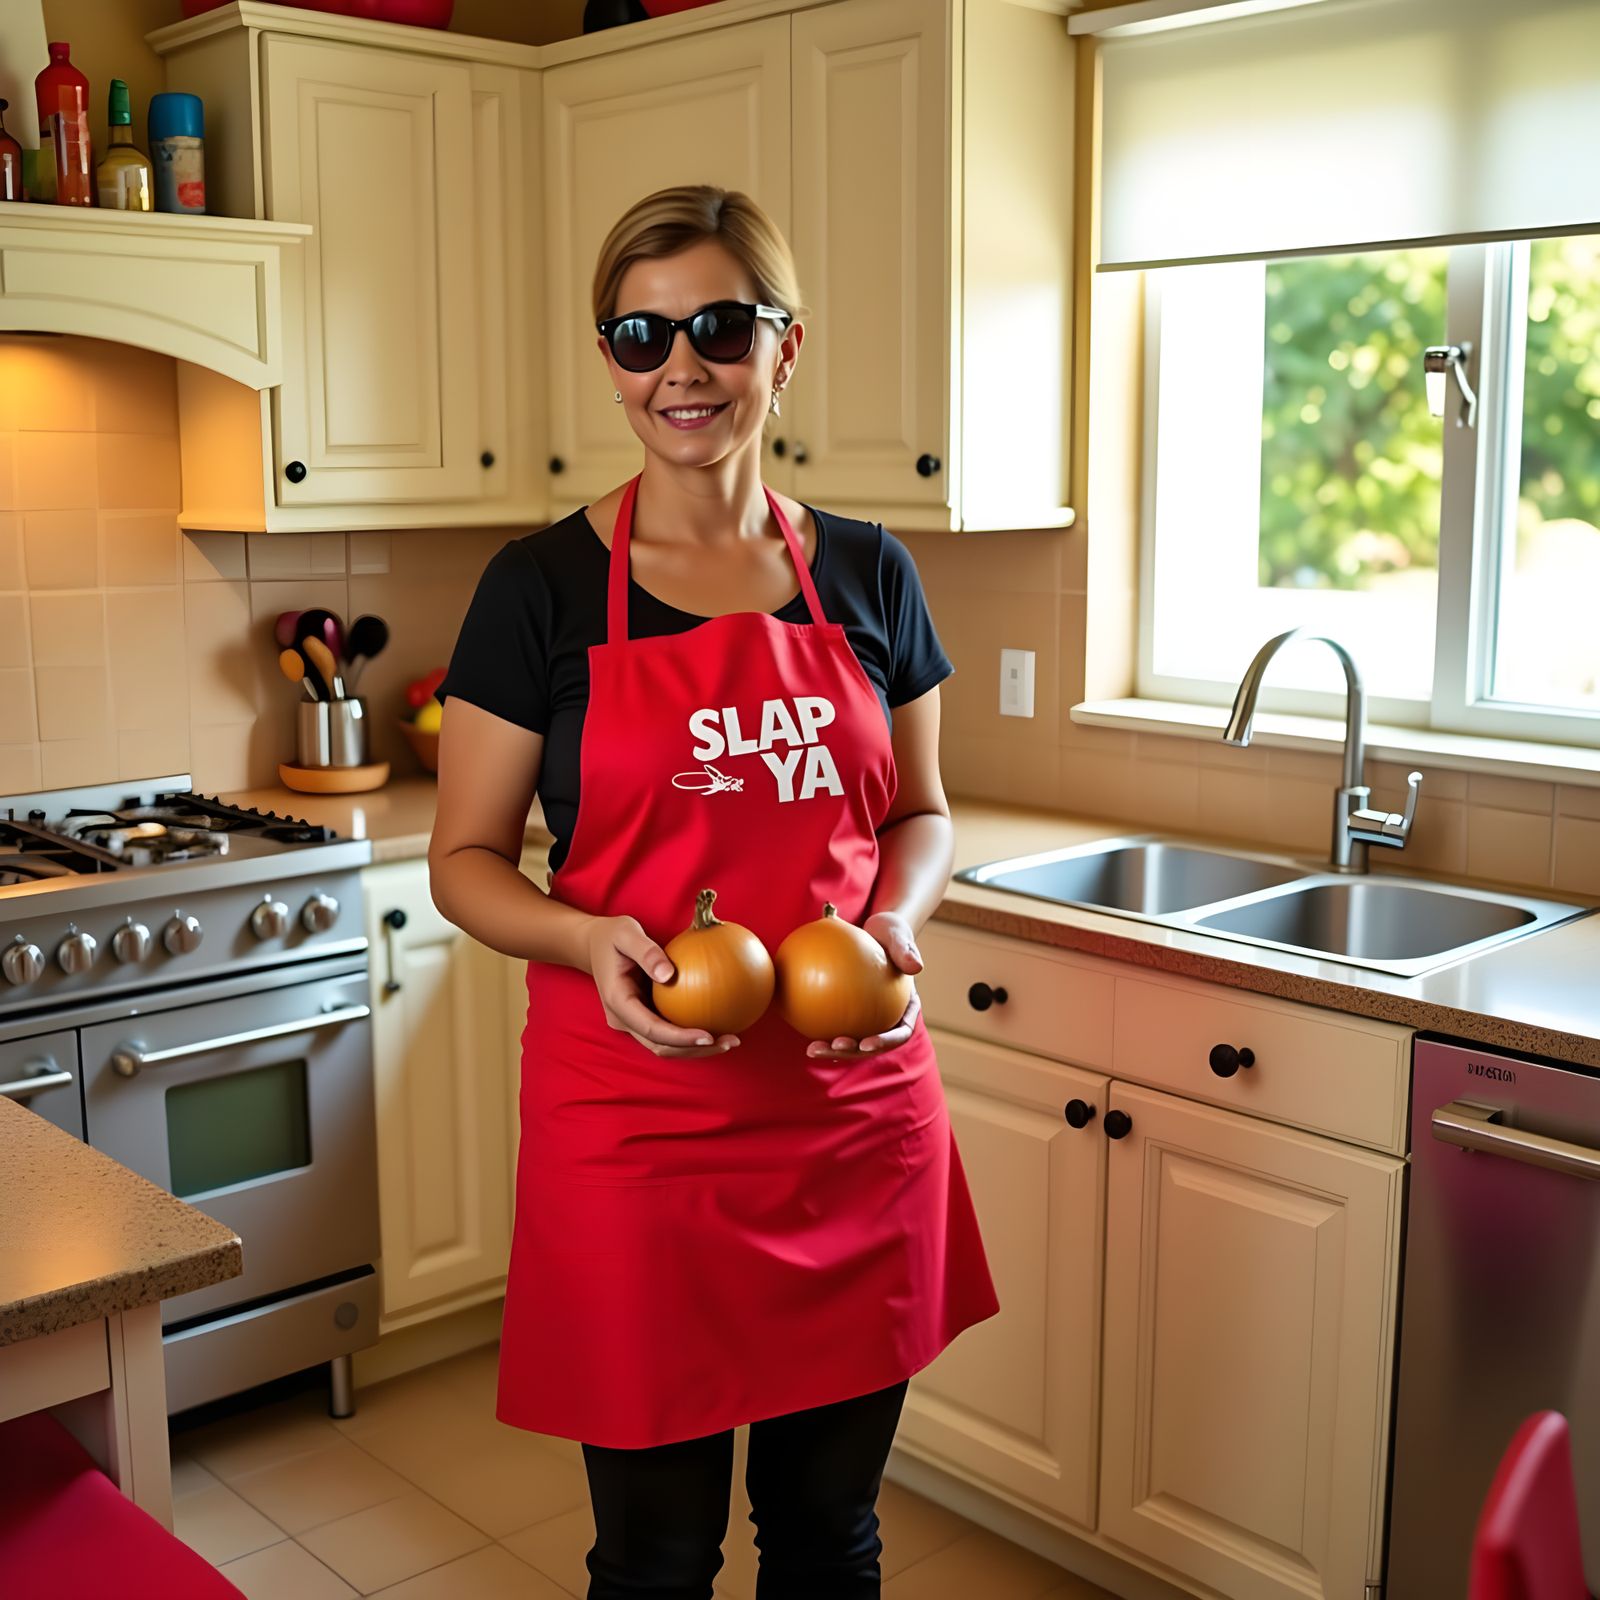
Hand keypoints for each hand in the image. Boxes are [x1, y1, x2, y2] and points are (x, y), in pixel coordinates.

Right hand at [583, 915, 739, 1058]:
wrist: (593, 945)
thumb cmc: (612, 936)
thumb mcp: (625, 933)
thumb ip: (646, 951)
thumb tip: (669, 975)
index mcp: (618, 1002)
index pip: (651, 1029)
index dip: (680, 1038)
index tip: (708, 1036)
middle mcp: (624, 1019)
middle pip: (661, 1047)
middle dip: (694, 1050)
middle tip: (729, 1042)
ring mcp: (632, 1022)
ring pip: (665, 1046)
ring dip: (695, 1048)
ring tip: (729, 1039)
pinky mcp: (643, 1017)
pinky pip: (668, 1032)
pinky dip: (690, 1034)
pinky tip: (717, 1024)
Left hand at [805, 911, 922, 1060]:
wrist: (872, 929)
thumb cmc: (889, 931)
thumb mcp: (897, 934)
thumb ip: (905, 949)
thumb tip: (916, 967)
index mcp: (905, 1007)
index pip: (900, 1033)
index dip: (885, 1043)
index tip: (866, 1043)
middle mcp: (888, 1017)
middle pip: (872, 1045)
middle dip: (853, 1052)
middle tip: (834, 1046)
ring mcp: (868, 1017)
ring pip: (852, 1041)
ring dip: (833, 1050)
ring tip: (813, 1049)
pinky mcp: (849, 1011)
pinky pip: (835, 1022)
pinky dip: (820, 1028)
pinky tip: (800, 1028)